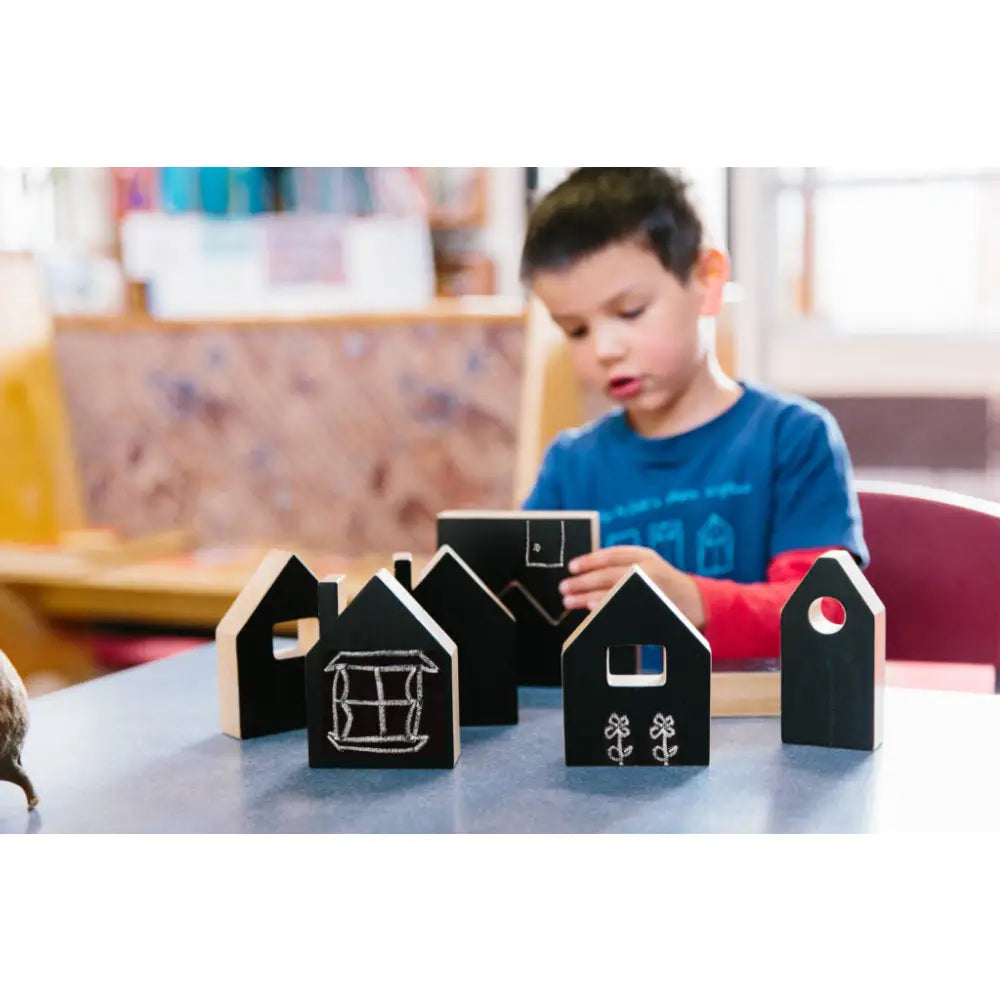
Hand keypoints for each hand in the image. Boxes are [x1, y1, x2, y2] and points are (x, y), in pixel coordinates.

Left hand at [559, 546, 705, 627]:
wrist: (694, 601)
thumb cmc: (660, 582)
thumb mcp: (645, 565)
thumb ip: (620, 565)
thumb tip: (584, 572)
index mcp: (644, 556)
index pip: (612, 555)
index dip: (590, 560)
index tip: (571, 567)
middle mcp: (648, 570)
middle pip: (608, 574)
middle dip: (583, 581)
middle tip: (563, 587)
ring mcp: (651, 589)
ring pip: (613, 591)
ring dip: (587, 596)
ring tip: (569, 600)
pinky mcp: (651, 607)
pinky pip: (623, 607)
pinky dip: (605, 607)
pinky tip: (592, 609)